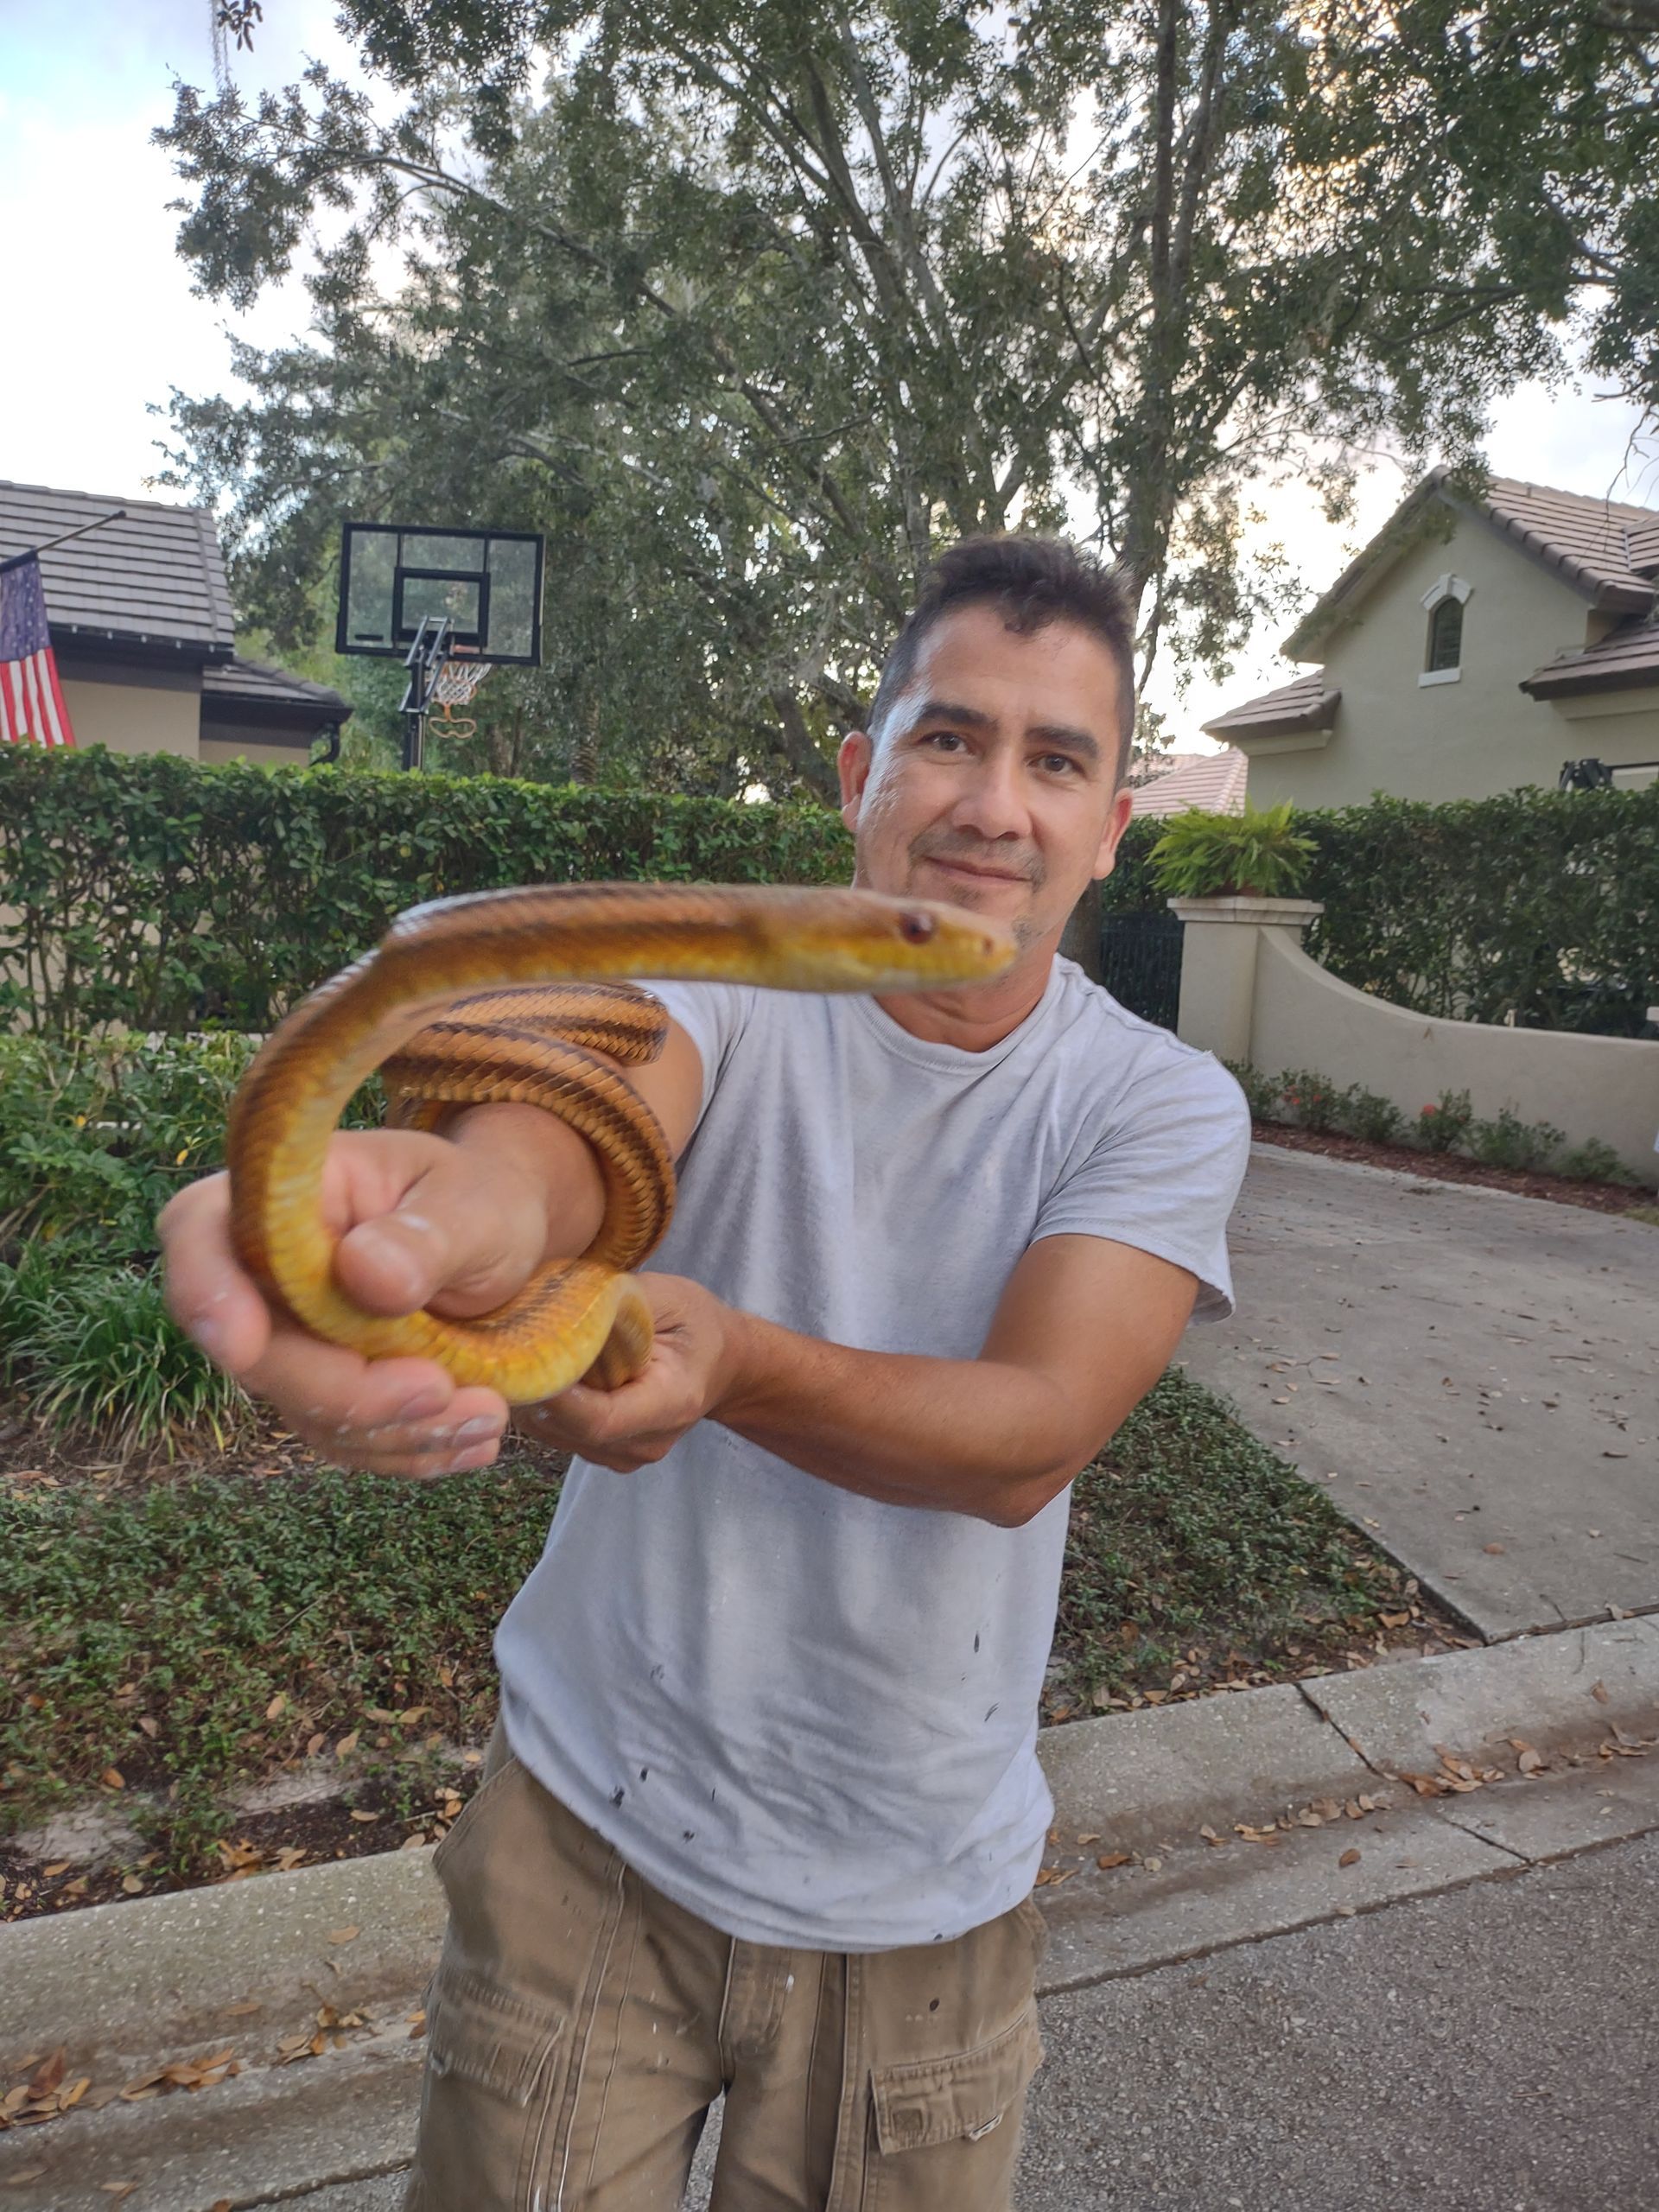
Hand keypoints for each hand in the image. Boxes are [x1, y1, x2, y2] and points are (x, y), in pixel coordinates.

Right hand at [157, 1128, 556, 1477]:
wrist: (501, 1242)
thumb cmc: (479, 1201)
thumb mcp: (474, 1204)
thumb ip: (427, 1237)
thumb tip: (367, 1272)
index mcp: (281, 1193)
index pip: (198, 1229)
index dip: (204, 1290)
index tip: (240, 1345)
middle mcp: (261, 1270)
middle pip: (254, 1351)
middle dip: (345, 1390)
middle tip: (442, 1389)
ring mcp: (285, 1337)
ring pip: (305, 1410)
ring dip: (395, 1430)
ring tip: (488, 1414)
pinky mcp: (320, 1390)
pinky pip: (345, 1440)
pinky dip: (409, 1449)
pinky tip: (474, 1442)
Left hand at [514, 1274, 742, 1472]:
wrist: (722, 1365)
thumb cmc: (695, 1324)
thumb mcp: (669, 1297)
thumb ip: (616, 1304)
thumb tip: (557, 1304)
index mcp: (671, 1402)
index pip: (600, 1419)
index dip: (556, 1396)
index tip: (521, 1360)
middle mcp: (647, 1442)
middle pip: (569, 1429)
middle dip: (532, 1389)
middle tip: (504, 1346)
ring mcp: (626, 1456)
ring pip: (555, 1434)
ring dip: (533, 1396)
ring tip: (525, 1353)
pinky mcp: (607, 1455)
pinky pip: (558, 1434)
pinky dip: (544, 1404)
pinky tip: (546, 1371)